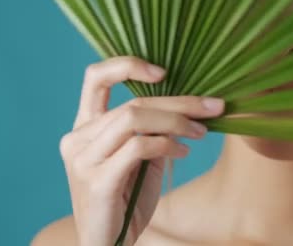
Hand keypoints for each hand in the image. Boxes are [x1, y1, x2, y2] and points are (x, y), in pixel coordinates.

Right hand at [58, 56, 224, 245]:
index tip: (164, 71)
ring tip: (201, 132)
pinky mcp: (97, 181)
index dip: (127, 65)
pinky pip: (138, 147)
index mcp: (85, 127)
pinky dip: (167, 145)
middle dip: (180, 102)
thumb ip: (151, 129)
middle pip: (132, 103)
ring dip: (177, 122)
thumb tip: (189, 105)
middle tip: (214, 106)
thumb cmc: (128, 197)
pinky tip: (183, 153)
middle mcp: (78, 138)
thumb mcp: (140, 157)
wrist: (109, 242)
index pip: (95, 78)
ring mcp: (83, 160)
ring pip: (135, 119)